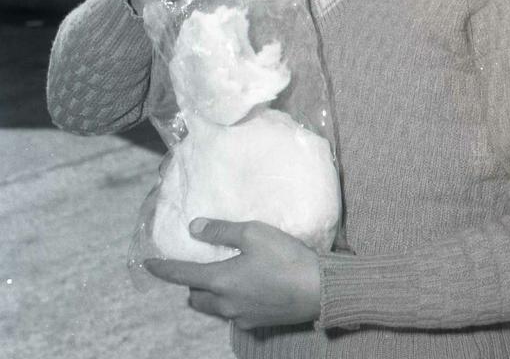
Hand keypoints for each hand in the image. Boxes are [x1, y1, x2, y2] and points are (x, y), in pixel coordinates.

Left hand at [145, 218, 320, 329]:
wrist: (317, 290)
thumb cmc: (285, 257)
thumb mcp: (254, 233)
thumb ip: (221, 230)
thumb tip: (193, 228)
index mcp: (220, 281)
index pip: (181, 275)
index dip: (163, 269)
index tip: (148, 264)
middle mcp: (224, 304)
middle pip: (194, 297)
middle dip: (190, 284)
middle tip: (197, 266)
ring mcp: (240, 317)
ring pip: (213, 308)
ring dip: (209, 294)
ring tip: (221, 276)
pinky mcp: (255, 323)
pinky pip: (232, 313)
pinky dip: (229, 301)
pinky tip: (245, 288)